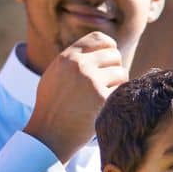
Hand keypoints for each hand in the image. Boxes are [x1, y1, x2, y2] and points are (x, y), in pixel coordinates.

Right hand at [23, 32, 127, 161]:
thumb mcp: (56, 74)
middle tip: (108, 83)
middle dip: (115, 68)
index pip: (99, 38)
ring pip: (122, 73)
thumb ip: (75, 60)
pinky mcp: (102, 98)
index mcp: (67, 57)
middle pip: (114, 55)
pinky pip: (122, 90)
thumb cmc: (53, 105)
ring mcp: (91, 81)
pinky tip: (106, 105)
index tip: (111, 59)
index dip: (110, 47)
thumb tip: (104, 48)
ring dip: (118, 84)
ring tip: (104, 95)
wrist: (49, 133)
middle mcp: (79, 65)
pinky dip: (118, 97)